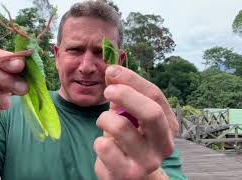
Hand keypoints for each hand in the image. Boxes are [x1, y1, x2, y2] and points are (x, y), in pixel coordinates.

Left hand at [94, 65, 174, 179]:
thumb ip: (123, 94)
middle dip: (125, 94)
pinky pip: (103, 146)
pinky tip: (105, 148)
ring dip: (104, 119)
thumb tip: (111, 69)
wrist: (129, 176)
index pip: (155, 96)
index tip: (112, 70)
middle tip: (107, 91)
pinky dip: (98, 142)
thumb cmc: (129, 141)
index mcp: (168, 126)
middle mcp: (163, 145)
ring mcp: (147, 162)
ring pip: (120, 127)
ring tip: (104, 124)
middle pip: (151, 112)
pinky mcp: (126, 174)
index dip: (132, 79)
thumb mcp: (129, 116)